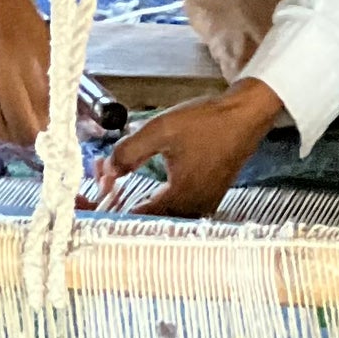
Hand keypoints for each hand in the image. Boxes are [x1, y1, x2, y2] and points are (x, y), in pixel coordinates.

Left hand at [90, 80, 284, 217]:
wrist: (246, 115)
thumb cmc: (208, 122)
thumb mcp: (161, 130)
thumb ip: (128, 153)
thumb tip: (105, 173)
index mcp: (181, 198)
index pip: (137, 220)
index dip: (111, 211)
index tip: (92, 200)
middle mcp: (195, 209)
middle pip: (150, 222)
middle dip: (122, 209)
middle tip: (100, 194)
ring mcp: (204, 205)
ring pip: (164, 217)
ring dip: (140, 207)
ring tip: (116, 193)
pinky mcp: (209, 197)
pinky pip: (177, 210)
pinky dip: (157, 203)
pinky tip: (145, 191)